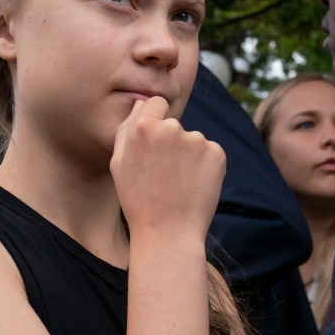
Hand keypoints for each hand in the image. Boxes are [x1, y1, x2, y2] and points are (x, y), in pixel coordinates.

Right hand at [110, 97, 225, 240]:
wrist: (168, 233)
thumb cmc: (137, 200)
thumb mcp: (118, 163)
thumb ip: (127, 127)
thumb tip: (141, 102)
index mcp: (143, 127)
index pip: (156, 103)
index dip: (154, 122)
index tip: (153, 145)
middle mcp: (172, 128)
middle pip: (173, 124)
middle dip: (169, 142)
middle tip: (162, 174)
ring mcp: (197, 140)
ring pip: (191, 140)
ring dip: (187, 156)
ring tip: (177, 184)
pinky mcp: (217, 153)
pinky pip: (208, 152)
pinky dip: (203, 166)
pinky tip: (192, 186)